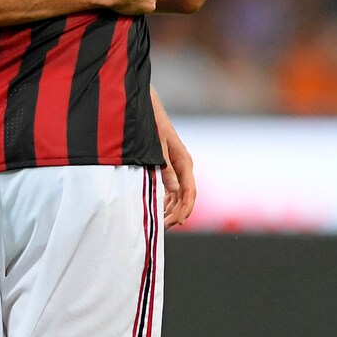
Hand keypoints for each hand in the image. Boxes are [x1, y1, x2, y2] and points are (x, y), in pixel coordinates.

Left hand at [151, 87, 194, 227]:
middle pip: (185, 196)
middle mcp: (184, 166)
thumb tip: (174, 190)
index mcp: (184, 162)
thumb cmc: (152, 126)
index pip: (190, 192)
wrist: (147, 109)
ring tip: (161, 222)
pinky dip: (168, 200)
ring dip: (172, 208)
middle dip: (177, 213)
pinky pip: (172, 188)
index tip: (179, 223)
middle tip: (164, 227)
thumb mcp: (157, 148)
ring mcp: (177, 166)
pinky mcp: (169, 166)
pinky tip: (160, 209)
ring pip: (179, 194)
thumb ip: (165, 168)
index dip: (186, 209)